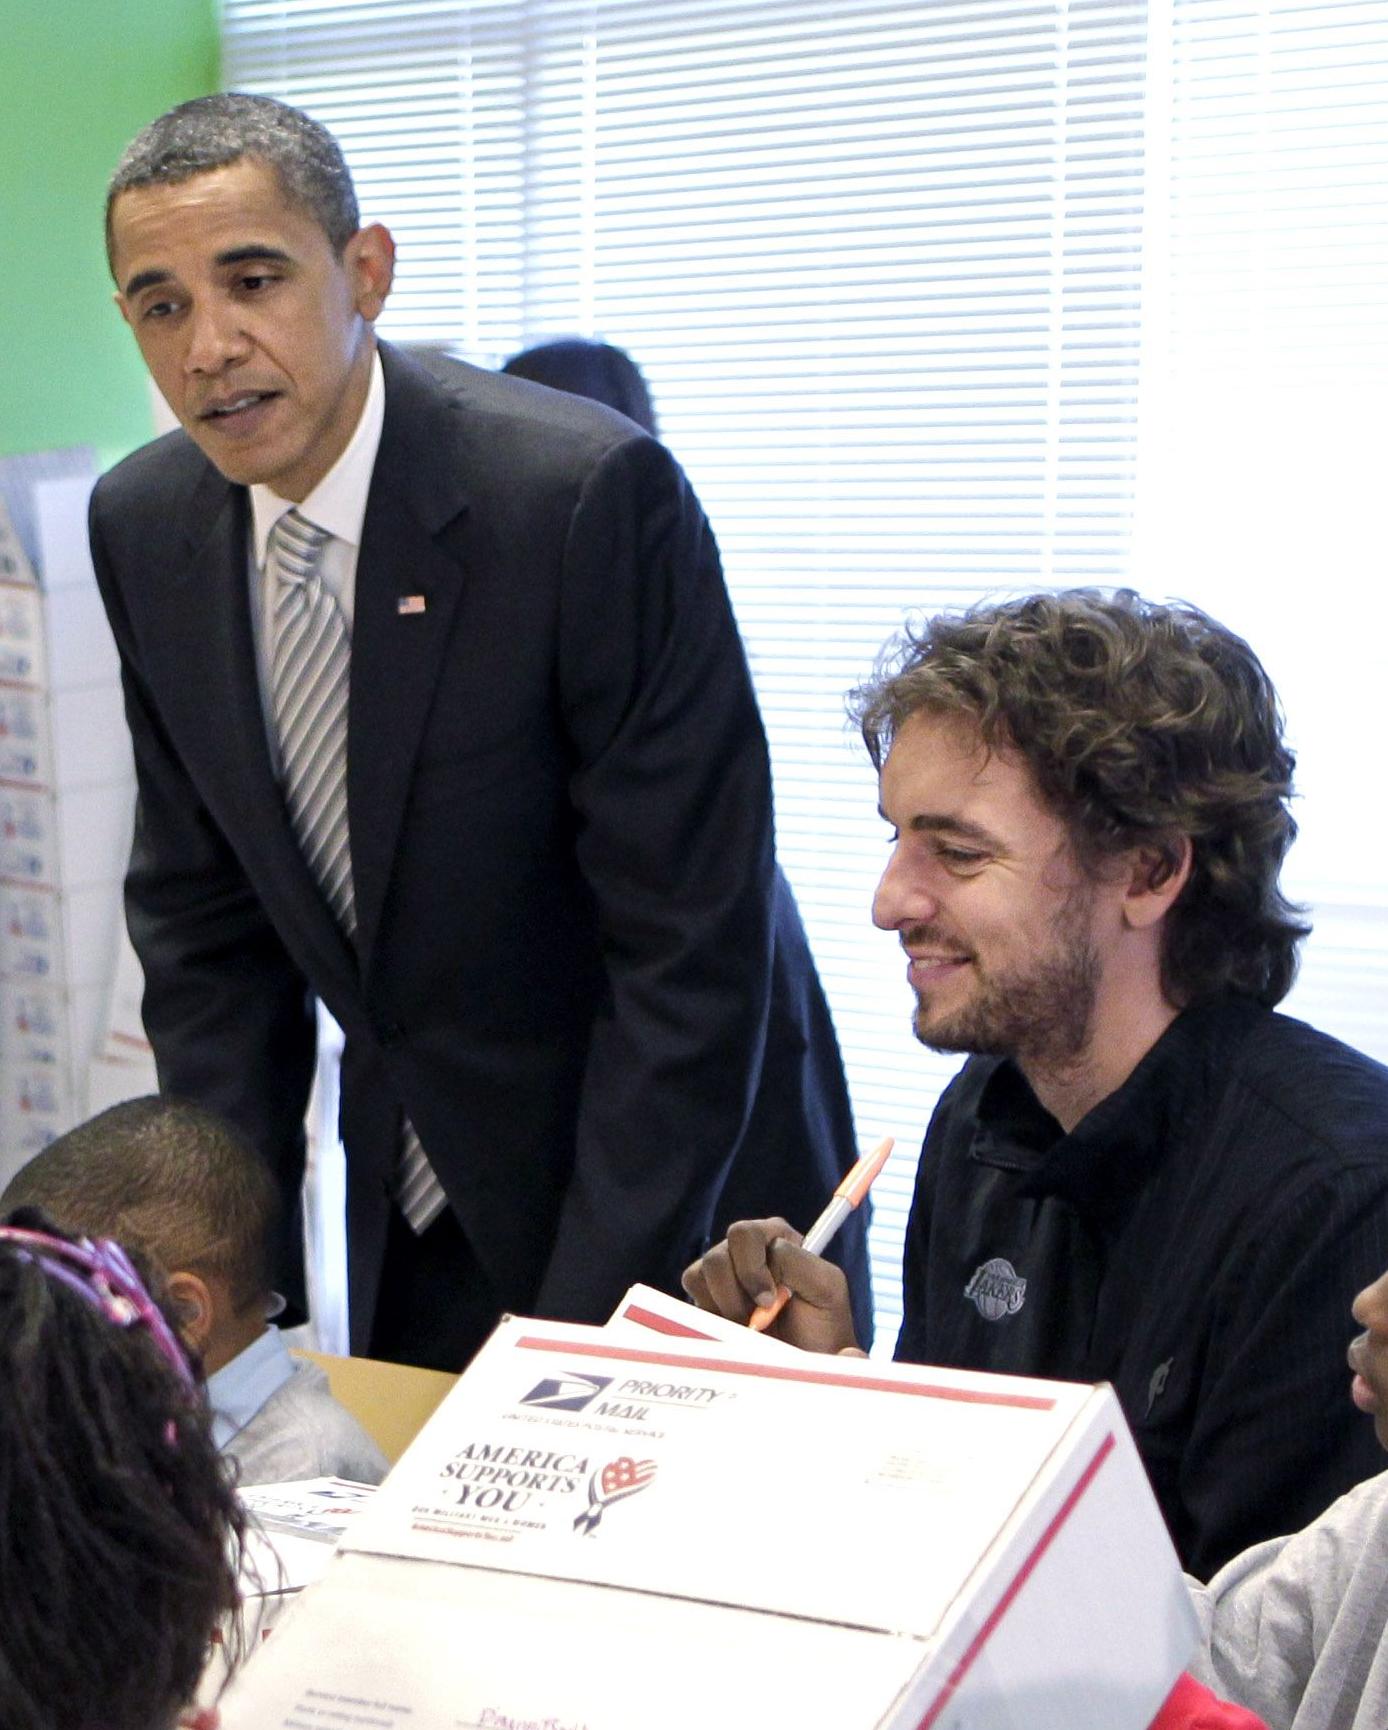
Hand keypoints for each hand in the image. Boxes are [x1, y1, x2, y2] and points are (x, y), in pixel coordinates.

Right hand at [682, 1217, 860, 1354]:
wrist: (803, 1365)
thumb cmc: (822, 1327)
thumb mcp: (826, 1288)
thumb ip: (800, 1263)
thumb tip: (773, 1254)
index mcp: (778, 1238)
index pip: (747, 1235)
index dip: (754, 1270)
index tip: (771, 1301)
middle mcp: (749, 1247)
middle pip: (720, 1250)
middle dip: (737, 1287)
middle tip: (756, 1315)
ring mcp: (725, 1269)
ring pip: (704, 1270)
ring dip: (727, 1303)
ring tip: (749, 1323)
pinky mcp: (706, 1292)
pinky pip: (693, 1286)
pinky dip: (710, 1310)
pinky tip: (733, 1325)